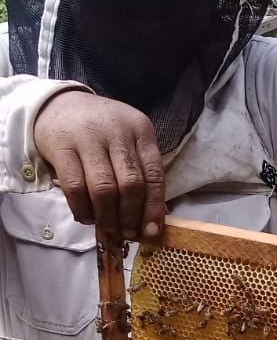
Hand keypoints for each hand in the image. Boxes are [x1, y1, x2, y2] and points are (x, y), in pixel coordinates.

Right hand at [34, 92, 165, 242]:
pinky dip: (83, 210)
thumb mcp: (127, 141)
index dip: (154, 208)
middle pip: (130, 185)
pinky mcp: (62, 147)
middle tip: (127, 234)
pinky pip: (75, 188)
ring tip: (109, 229)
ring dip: (108, 217)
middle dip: (130, 216)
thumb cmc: (101, 131)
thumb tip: (152, 220)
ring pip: (103, 189)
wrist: (58, 105)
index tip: (151, 232)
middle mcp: (117, 132)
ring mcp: (88, 138)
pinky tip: (87, 217)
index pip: (154, 175)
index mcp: (140, 130)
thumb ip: (141, 172)